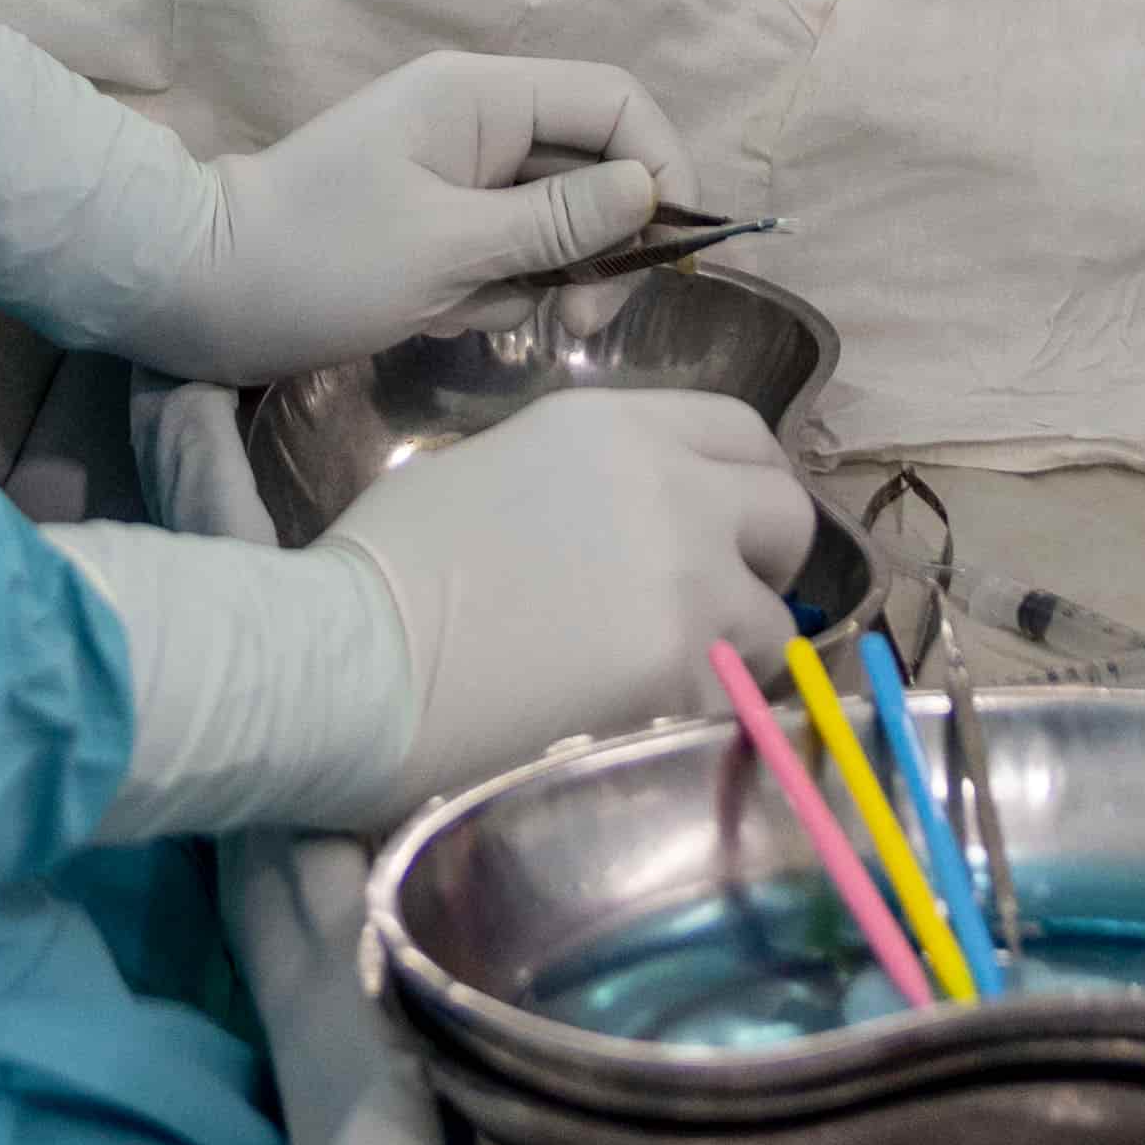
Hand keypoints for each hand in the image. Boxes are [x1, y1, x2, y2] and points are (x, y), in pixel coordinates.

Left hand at [135, 53, 697, 380]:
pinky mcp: (436, 225)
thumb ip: (555, 220)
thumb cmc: (319, 259)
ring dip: (541, 278)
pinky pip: (506, 253)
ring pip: (555, 221)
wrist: (200, 293)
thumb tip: (650, 192)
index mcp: (480, 96)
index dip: (660, 167)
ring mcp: (456, 174)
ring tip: (485, 316)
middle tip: (577, 322)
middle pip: (594, 166)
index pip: (615, 100)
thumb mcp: (448, 246)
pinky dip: (492, 292)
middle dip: (601, 246)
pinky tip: (441, 317)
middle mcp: (478, 122)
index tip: (661, 256)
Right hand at [328, 389, 813, 800]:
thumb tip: (616, 527)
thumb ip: (587, 483)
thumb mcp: (497, 467)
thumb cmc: (391, 561)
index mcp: (619, 427)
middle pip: (786, 516)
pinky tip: (639, 718)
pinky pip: (733, 697)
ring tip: (669, 677)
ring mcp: (688, 583)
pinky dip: (701, 711)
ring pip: (772, 622)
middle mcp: (674, 490)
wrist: (358, 657)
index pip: (744, 434)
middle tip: (722, 604)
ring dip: (736, 651)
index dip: (749, 482)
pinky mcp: (681, 672)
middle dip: (765, 563)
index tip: (734, 525)